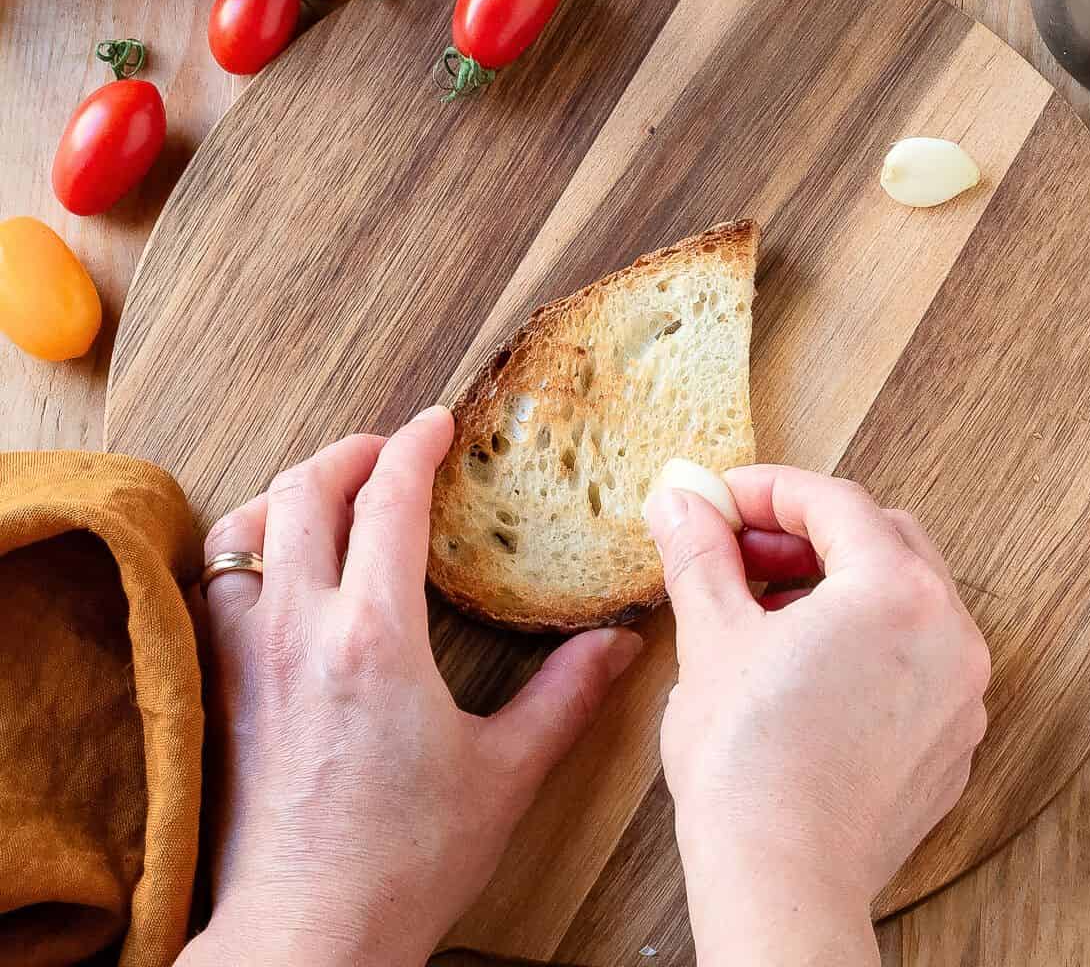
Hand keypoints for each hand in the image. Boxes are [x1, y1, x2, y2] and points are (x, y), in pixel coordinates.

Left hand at [180, 407, 641, 966]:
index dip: (415, 446)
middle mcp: (302, 627)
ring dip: (289, 491)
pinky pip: (217, 582)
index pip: (389, 500)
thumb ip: (568, 696)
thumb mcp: (506, 773)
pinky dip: (246, 546)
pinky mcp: (225, 684)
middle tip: (388, 450)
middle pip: (306, 490)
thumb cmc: (405, 860)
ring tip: (329, 493)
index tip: (437, 424)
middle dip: (350, 452)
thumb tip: (621, 645)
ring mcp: (251, 653)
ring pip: (248, 528)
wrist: (307, 932)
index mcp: (376, 635)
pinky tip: (276, 563)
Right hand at [644, 466, 989, 966]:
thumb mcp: (713, 635)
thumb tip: (679, 501)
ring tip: (765, 605)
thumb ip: (700, 553)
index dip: (768, 489)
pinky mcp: (949, 742)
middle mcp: (950, 634)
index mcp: (898, 592)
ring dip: (836, 583)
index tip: (720, 498)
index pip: (835, 502)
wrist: (780, 882)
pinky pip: (915, 658)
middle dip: (807, 531)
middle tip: (742, 546)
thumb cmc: (749, 761)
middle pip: (882, 539)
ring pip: (904, 599)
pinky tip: (804, 663)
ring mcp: (960, 694)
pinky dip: (864, 638)